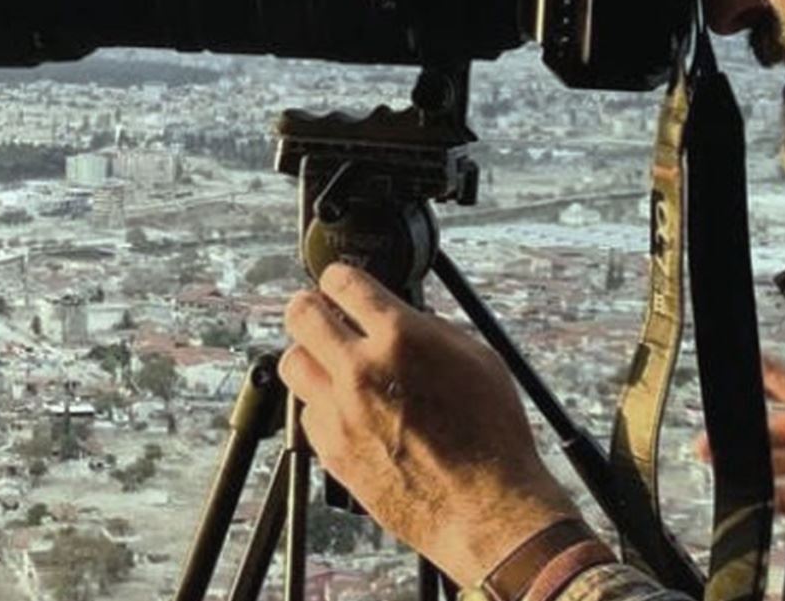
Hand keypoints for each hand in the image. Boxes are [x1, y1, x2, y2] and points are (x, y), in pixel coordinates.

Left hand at [280, 263, 580, 586]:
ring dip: (310, 354)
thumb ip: (430, 329)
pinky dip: (320, 403)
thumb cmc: (492, 435)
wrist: (484, 506)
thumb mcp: (478, 358)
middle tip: (321, 311)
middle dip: (311, 306)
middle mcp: (362, 370)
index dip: (340, 277)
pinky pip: (306, 412)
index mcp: (401, 337)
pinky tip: (347, 407)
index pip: (344, 283)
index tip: (340, 282)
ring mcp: (340, 412)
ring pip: (293, 363)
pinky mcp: (331, 450)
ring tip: (331, 360)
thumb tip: (400, 315)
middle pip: (302, 315)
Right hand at [692, 354, 784, 515]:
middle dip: (738, 439)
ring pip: (774, 469)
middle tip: (706, 446)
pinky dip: (769, 499)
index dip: (749, 393)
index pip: (777, 389)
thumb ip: (779, 374)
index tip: (721, 401)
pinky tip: (753, 496)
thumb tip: (752, 351)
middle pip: (769, 435)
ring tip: (723, 471)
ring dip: (748, 470)